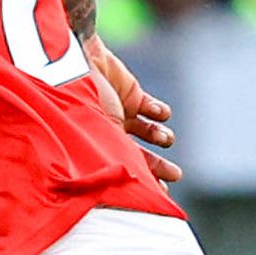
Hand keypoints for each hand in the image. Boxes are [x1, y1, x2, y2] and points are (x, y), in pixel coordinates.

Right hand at [85, 35, 181, 183]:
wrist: (78, 60)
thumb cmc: (82, 101)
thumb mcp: (100, 135)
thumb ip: (120, 157)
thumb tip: (137, 188)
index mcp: (97, 146)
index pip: (123, 170)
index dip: (143, 182)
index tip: (163, 194)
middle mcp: (110, 133)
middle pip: (139, 155)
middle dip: (158, 167)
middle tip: (176, 175)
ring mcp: (122, 113)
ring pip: (149, 132)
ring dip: (161, 137)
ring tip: (165, 139)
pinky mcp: (132, 93)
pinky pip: (152, 108)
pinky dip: (160, 113)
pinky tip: (160, 114)